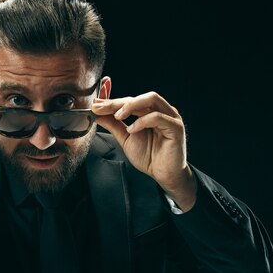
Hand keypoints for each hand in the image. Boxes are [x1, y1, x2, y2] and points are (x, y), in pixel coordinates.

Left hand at [92, 91, 196, 210]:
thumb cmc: (149, 156)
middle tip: (101, 108)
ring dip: (131, 105)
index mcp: (150, 111)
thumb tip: (98, 114)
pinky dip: (142, 121)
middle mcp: (162, 111)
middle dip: (118, 102)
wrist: (164, 174)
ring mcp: (170, 117)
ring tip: (118, 116)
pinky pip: (158, 117)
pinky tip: (131, 129)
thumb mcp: (126, 138)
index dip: (112, 101)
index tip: (96, 105)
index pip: (130, 100)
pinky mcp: (175, 127)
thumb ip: (114, 125)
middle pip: (139, 97)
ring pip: (151, 99)